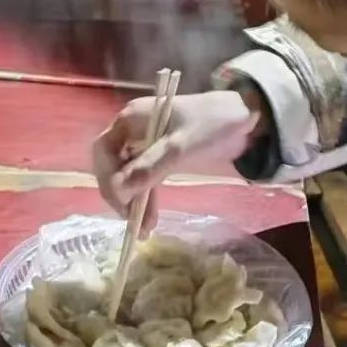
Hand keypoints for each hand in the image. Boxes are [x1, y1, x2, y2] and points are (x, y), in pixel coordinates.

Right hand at [92, 88, 265, 234]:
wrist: (243, 116)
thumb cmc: (210, 125)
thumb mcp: (179, 148)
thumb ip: (148, 168)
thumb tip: (117, 190)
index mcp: (130, 119)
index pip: (103, 152)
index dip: (107, 179)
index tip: (121, 204)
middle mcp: (133, 130)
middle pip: (112, 165)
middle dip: (120, 194)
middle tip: (131, 221)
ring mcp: (146, 142)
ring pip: (128, 175)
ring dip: (133, 201)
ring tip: (143, 229)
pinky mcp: (160, 154)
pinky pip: (144, 177)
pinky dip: (145, 196)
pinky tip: (149, 218)